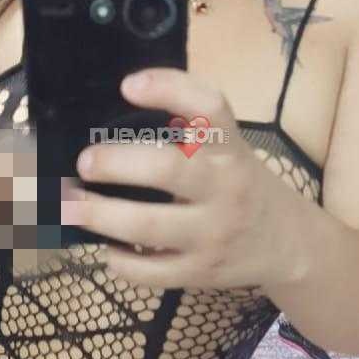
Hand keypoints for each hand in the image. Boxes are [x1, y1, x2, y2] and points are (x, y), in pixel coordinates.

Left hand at [65, 67, 292, 290]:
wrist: (287, 244)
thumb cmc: (242, 186)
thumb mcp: (231, 150)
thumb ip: (190, 131)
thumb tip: (115, 110)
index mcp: (231, 149)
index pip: (209, 109)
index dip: (169, 89)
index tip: (128, 85)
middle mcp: (225, 188)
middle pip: (166, 169)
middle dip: (114, 163)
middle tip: (85, 163)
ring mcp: (213, 234)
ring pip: (147, 225)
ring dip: (99, 214)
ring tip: (71, 205)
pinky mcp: (201, 272)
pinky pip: (149, 271)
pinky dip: (119, 260)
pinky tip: (106, 247)